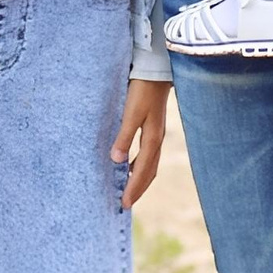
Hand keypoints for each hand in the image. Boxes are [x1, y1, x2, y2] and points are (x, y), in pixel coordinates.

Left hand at [112, 79, 169, 209]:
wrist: (156, 68)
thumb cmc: (142, 89)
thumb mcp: (131, 112)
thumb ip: (124, 136)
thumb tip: (116, 160)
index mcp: (152, 139)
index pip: (143, 171)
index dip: (134, 188)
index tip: (124, 204)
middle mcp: (157, 139)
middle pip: (149, 171)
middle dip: (139, 188)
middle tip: (127, 203)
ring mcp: (157, 132)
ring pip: (150, 163)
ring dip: (140, 178)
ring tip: (129, 189)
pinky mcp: (154, 125)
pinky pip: (148, 153)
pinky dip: (140, 164)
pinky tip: (130, 164)